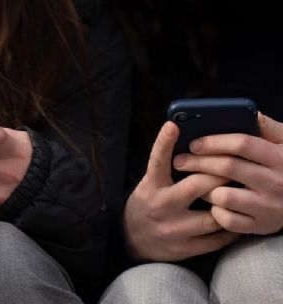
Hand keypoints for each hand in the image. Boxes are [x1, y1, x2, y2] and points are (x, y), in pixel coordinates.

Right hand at [124, 122, 238, 261]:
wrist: (132, 239)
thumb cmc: (146, 203)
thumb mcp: (149, 183)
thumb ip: (166, 170)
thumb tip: (191, 148)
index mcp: (151, 187)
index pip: (157, 161)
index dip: (164, 142)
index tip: (172, 125)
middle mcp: (161, 206)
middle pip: (196, 186)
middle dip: (219, 174)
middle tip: (234, 164)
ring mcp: (174, 229)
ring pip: (212, 216)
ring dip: (228, 203)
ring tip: (240, 193)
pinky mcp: (184, 248)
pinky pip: (216, 240)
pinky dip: (230, 227)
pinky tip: (234, 216)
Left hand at [173, 113, 282, 234]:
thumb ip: (268, 127)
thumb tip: (248, 113)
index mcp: (281, 158)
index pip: (242, 144)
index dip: (214, 141)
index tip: (194, 143)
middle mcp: (276, 183)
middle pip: (228, 167)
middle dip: (198, 162)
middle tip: (180, 160)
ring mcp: (268, 208)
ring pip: (223, 196)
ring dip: (203, 187)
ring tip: (194, 180)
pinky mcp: (261, 227)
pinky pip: (228, 220)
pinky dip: (215, 210)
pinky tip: (212, 201)